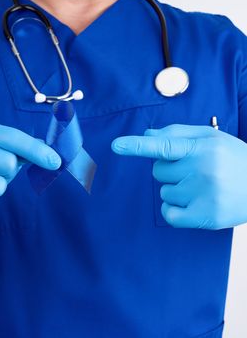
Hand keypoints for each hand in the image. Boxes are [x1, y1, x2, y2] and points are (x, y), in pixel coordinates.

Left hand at [112, 124, 246, 229]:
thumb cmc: (234, 159)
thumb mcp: (211, 138)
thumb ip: (177, 134)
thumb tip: (147, 134)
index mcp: (203, 147)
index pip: (164, 145)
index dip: (137, 145)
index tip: (116, 146)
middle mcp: (203, 170)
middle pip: (158, 171)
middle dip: (170, 170)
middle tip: (195, 170)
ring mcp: (204, 195)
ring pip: (163, 192)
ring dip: (175, 190)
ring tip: (201, 187)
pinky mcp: (205, 217)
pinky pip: (169, 214)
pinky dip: (174, 210)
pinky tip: (192, 204)